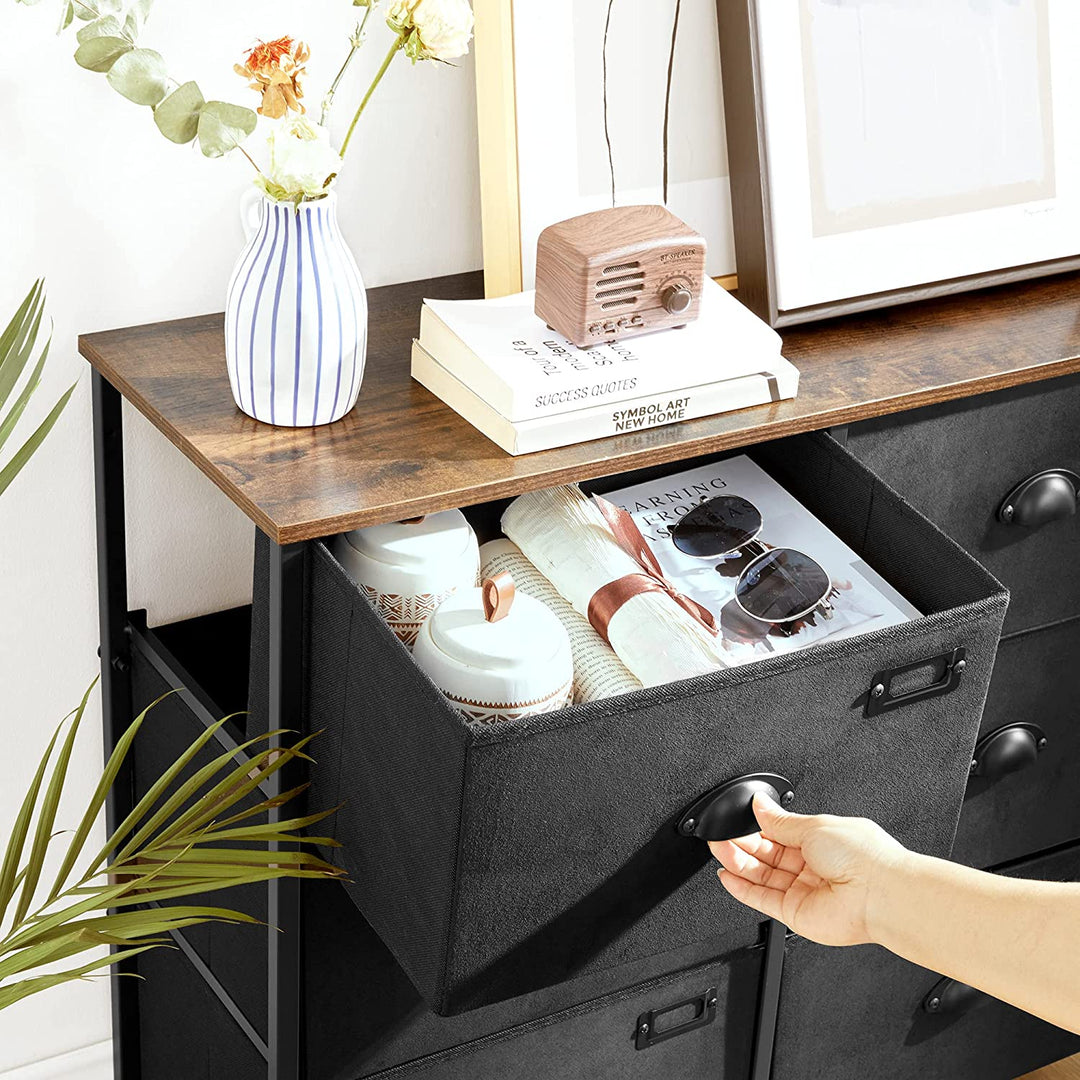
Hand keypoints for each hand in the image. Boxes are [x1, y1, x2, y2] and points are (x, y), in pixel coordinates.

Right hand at [709, 794, 907, 945]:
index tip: (734, 819)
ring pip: (762, 875)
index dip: (755, 827)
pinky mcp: (795, 913)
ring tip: (718, 849)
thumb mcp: (815, 825)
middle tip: (720, 835)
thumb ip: (780, 820)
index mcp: (821, 839)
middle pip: (767, 854)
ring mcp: (803, 890)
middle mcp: (812, 865)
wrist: (881, 894)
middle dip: (742, 844)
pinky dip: (742, 889)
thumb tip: (760, 804)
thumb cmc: (863, 856)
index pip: (778, 832)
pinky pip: (762, 900)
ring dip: (738, 863)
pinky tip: (727, 876)